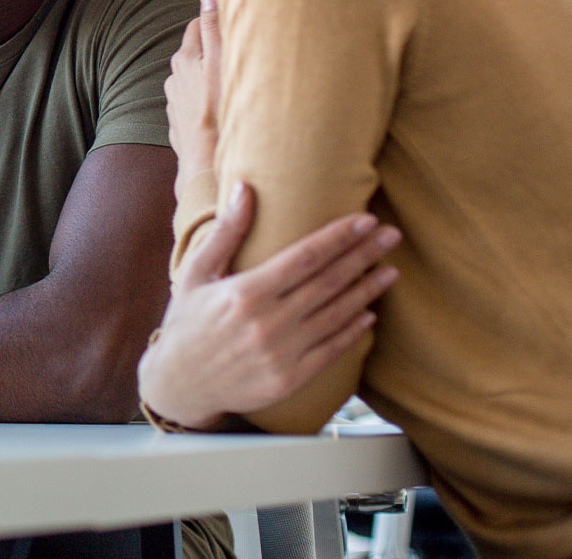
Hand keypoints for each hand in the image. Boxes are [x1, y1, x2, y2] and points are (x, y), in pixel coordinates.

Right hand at [138, 183, 400, 429]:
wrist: (178, 384)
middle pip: (328, 282)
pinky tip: (370, 314)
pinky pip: (331, 351)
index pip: (305, 257)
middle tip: (392, 235)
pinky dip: (353, 331)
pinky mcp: (289, 378)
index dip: (339, 236)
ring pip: (336, 315)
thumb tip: (243, 188)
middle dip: (364, 255)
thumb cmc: (186, 322)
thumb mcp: (196, 273)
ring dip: (367, 291)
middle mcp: (268, 322)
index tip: (366, 220)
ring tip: (390, 270)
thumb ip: (225, 232)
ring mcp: (281, 353)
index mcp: (246, 292)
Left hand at [165, 0, 221, 184]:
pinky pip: (195, 102)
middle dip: (213, 49)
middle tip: (238, 51)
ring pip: (195, 78)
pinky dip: (206, 100)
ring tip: (233, 83)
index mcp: (184, 59)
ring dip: (210, 76)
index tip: (233, 22)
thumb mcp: (221, 63)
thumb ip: (215, 28)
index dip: (215, 21)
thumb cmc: (218, 111)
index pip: (197, 26)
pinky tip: (222, 108)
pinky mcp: (180, 122)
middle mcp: (174, 77)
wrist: (205, 162)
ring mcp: (175, 101)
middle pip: (196, 52)